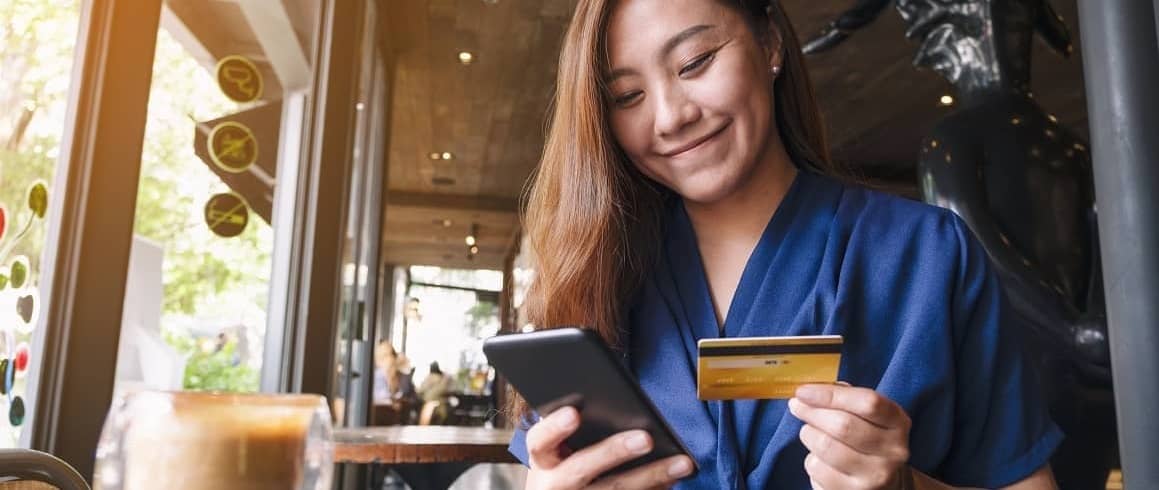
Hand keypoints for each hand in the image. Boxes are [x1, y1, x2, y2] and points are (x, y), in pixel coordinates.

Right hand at [525, 406, 694, 488]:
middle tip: (645, 438)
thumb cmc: (565, 465)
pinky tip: (673, 480)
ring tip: (682, 462)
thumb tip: (614, 400)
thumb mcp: (558, 450)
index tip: (574, 412)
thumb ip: (575, 429)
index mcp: (543, 460)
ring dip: (651, 476)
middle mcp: (555, 485)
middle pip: (582, 468)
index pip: (540, 441)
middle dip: (614, 452)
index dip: (555, 427)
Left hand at [788, 383, 911, 489]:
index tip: (803, 391)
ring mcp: (875, 476)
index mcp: (898, 423)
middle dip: (812, 412)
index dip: (830, 395)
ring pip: (825, 446)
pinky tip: (820, 459)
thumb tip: (811, 393)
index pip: (867, 403)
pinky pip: (818, 469)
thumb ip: (846, 399)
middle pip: (843, 425)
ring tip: (811, 433)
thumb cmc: (867, 440)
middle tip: (797, 406)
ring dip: (809, 435)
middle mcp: (893, 451)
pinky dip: (811, 459)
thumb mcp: (868, 416)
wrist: (882, 483)